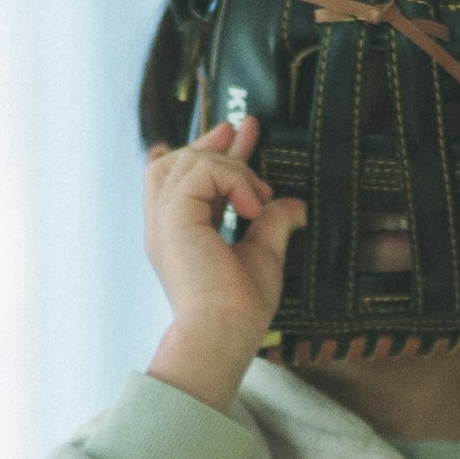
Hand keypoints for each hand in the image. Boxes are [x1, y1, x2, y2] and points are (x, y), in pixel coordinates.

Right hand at [142, 117, 306, 411]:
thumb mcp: (263, 255)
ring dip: (230, 167)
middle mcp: (164, 224)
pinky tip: (253, 206)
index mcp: (179, 235)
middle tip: (244, 127)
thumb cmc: (240, 308)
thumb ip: (272, 225)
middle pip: (173, 162)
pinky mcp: (173, 218)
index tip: (238, 133)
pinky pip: (200, 173)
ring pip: (187, 161)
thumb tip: (295, 205)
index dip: (210, 153)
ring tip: (258, 193)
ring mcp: (164, 220)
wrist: (224, 331)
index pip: (185, 181)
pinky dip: (232, 180)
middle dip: (211, 142)